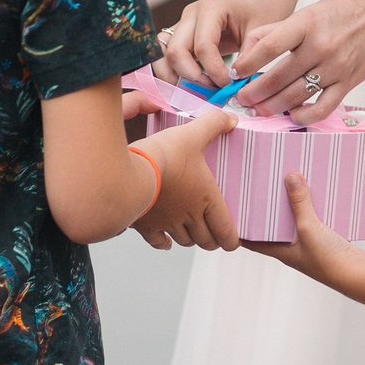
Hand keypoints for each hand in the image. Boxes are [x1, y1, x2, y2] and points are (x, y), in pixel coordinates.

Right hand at [130, 109, 238, 251]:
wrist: (132, 171)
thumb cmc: (165, 155)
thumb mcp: (193, 134)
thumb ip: (214, 125)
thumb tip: (232, 120)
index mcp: (206, 199)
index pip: (226, 231)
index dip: (231, 239)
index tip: (233, 240)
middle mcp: (190, 216)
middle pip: (206, 241)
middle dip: (211, 239)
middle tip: (213, 233)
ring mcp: (168, 223)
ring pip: (185, 241)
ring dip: (190, 239)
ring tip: (191, 231)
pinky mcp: (147, 225)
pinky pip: (158, 242)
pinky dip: (164, 244)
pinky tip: (166, 241)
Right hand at [159, 0, 295, 86]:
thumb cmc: (261, 9)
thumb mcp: (262, 30)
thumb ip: (249, 54)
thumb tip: (235, 82)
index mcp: (210, 8)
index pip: (203, 46)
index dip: (214, 71)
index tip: (229, 86)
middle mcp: (190, 15)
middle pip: (175, 51)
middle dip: (191, 78)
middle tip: (212, 92)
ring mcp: (182, 24)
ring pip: (164, 55)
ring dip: (176, 78)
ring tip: (197, 92)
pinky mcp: (181, 36)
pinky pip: (166, 57)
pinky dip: (173, 74)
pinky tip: (189, 87)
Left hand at [235, 0, 364, 122]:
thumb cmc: (345, 8)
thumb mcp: (308, 11)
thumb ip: (277, 30)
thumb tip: (248, 52)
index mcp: (306, 23)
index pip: (268, 47)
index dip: (247, 64)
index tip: (235, 73)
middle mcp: (320, 45)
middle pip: (278, 76)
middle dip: (254, 92)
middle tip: (241, 99)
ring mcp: (336, 66)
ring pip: (296, 95)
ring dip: (272, 106)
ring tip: (258, 110)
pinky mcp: (350, 82)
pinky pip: (323, 107)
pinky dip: (304, 115)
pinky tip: (291, 115)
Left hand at [246, 173, 358, 284]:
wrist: (358, 275)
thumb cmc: (328, 260)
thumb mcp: (309, 227)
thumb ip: (299, 203)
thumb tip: (289, 176)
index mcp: (280, 250)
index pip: (251, 239)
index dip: (240, 226)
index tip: (232, 206)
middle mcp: (291, 249)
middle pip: (273, 226)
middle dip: (267, 208)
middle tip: (260, 184)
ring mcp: (308, 244)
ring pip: (293, 222)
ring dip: (291, 205)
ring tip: (286, 182)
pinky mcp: (324, 240)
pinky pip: (312, 220)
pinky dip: (311, 208)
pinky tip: (315, 193)